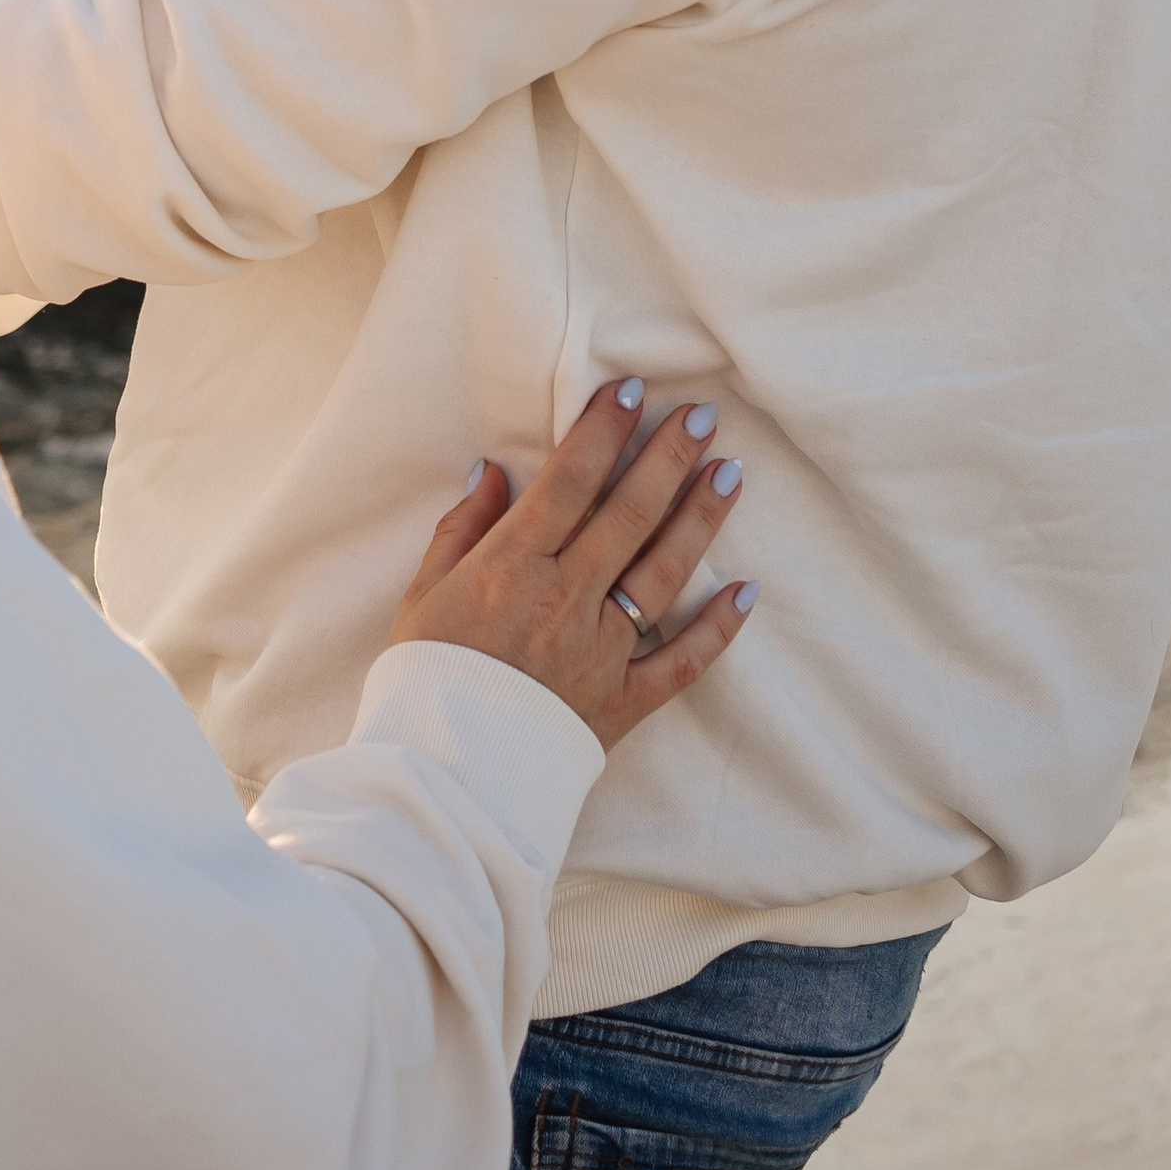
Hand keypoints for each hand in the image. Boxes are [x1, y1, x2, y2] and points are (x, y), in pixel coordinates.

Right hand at [386, 386, 753, 748]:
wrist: (442, 779)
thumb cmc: (425, 679)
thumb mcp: (423, 594)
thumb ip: (461, 529)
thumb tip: (494, 472)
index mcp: (512, 568)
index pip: (569, 482)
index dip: (602, 431)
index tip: (631, 390)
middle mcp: (565, 601)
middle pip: (628, 515)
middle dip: (668, 458)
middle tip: (702, 416)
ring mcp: (600, 653)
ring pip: (663, 574)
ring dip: (700, 520)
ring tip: (730, 474)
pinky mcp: (622, 703)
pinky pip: (681, 664)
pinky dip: (718, 629)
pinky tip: (748, 591)